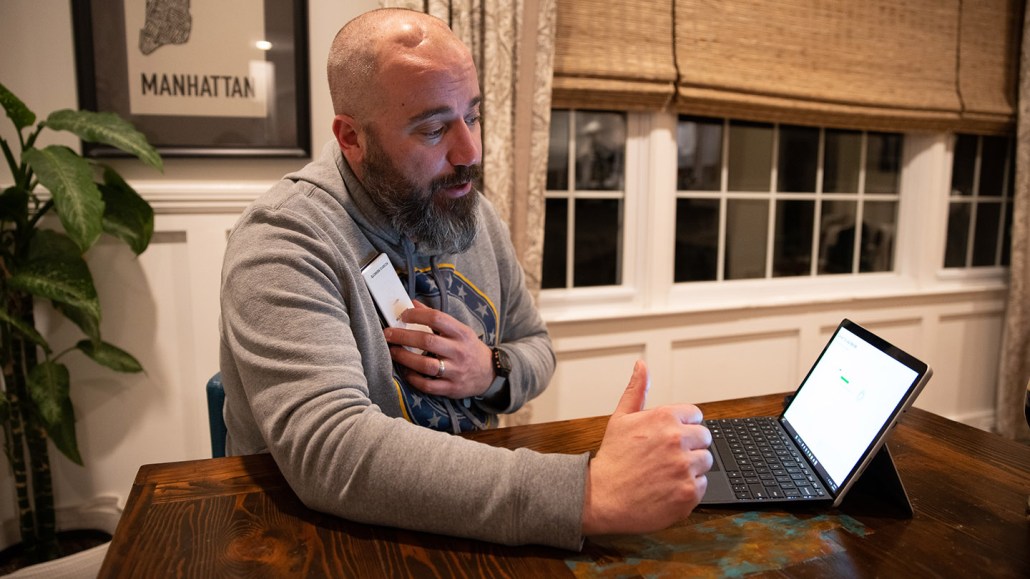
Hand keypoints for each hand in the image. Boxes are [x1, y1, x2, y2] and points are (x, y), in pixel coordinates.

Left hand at [383, 301, 493, 398]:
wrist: (490, 374)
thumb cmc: (469, 348)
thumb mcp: (459, 330)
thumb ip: (436, 318)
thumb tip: (412, 304)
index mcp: (461, 333)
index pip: (437, 319)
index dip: (416, 315)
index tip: (402, 315)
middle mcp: (459, 351)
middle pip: (427, 341)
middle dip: (403, 337)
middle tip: (388, 334)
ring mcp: (455, 371)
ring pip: (425, 365)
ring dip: (405, 358)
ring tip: (393, 351)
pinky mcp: (451, 388)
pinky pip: (428, 385)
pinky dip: (413, 378)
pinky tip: (406, 371)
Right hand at [581, 360, 712, 535]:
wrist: (602, 498)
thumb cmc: (612, 459)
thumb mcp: (621, 419)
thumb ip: (637, 390)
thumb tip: (642, 366)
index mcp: (664, 417)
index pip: (695, 415)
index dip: (683, 426)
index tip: (670, 438)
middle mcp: (677, 439)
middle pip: (704, 438)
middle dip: (689, 446)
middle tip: (667, 458)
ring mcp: (684, 467)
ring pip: (705, 462)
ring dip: (691, 468)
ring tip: (666, 473)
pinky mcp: (689, 492)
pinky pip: (702, 485)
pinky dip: (688, 488)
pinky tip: (668, 488)